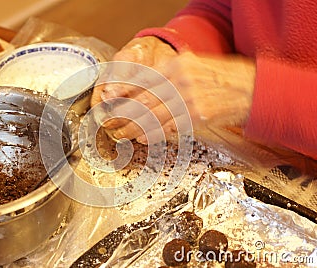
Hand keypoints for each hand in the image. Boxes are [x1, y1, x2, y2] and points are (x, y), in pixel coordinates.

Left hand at [91, 41, 255, 143]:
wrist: (251, 89)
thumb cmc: (221, 77)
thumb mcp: (194, 66)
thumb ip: (170, 74)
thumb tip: (144, 89)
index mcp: (177, 65)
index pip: (143, 80)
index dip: (125, 93)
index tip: (112, 102)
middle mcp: (181, 80)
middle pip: (144, 100)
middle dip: (125, 113)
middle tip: (112, 122)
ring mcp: (189, 99)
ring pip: (153, 116)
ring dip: (135, 127)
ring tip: (122, 132)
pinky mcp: (197, 117)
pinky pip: (169, 127)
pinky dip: (153, 133)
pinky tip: (142, 137)